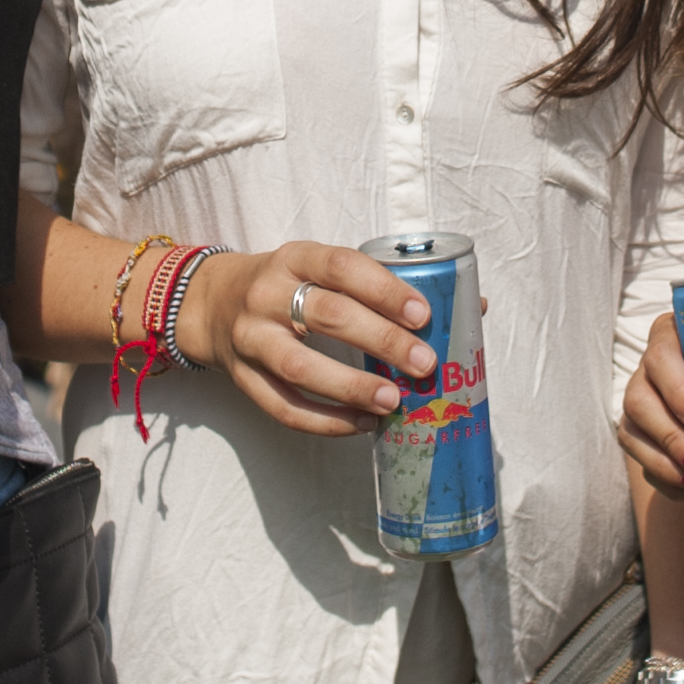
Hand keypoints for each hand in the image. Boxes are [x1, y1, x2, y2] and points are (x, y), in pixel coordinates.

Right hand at [177, 238, 435, 436]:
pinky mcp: (242, 377)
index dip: (383, 289)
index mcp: (294, 257)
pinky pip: (283, 406)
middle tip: (424, 363)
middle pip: (326, 315)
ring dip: (351, 387)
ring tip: (393, 401)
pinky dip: (325, 421)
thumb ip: (380, 285)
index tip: (422, 313)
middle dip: (380, 340)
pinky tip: (362, 425)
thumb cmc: (287, 286)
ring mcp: (250, 338)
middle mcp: (267, 293)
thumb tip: (473, 306)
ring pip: (300, 365)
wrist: (209, 304)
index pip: (340, 266)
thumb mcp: (319, 267)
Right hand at [619, 308, 683, 496]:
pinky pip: (642, 459)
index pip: (661, 354)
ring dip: (663, 462)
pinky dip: (665, 477)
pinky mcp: (648, 434)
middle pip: (640, 398)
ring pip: (633, 431)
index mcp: (681, 334)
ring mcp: (647, 401)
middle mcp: (654, 366)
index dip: (675, 387)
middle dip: (670, 436)